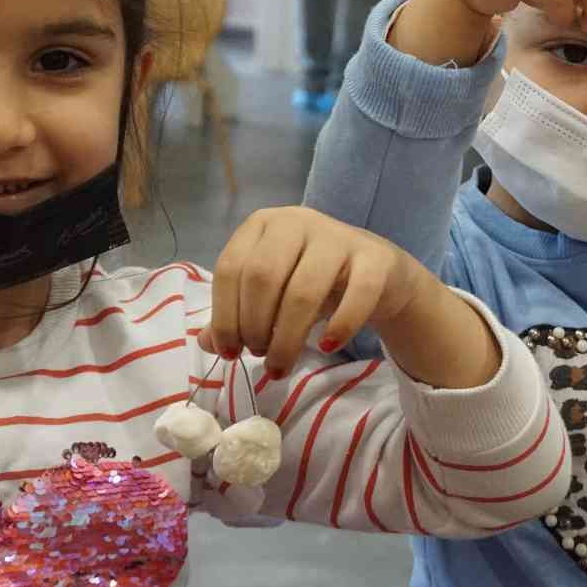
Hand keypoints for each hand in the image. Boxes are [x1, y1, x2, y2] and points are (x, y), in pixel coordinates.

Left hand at [199, 207, 429, 377]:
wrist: (379, 274)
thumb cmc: (313, 281)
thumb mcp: (270, 295)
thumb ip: (235, 314)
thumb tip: (207, 342)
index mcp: (263, 224)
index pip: (230, 269)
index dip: (224, 316)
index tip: (230, 352)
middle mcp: (297, 221)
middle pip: (262, 278)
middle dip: (254, 326)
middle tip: (260, 355)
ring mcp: (338, 237)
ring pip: (303, 291)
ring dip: (288, 338)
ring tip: (282, 364)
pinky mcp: (375, 259)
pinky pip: (355, 296)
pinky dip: (339, 327)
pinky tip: (327, 346)